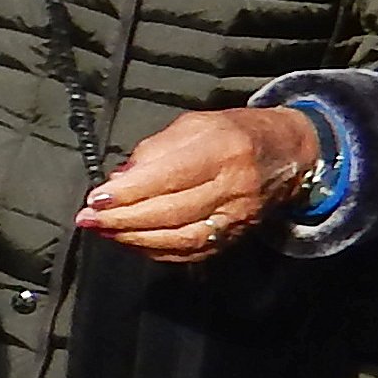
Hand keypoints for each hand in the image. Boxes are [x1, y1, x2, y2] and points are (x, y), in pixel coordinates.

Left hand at [78, 105, 324, 261]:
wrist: (288, 153)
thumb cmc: (233, 134)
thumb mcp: (193, 125)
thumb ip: (153, 151)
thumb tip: (118, 180)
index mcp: (222, 150)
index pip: (170, 177)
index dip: (130, 192)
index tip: (96, 198)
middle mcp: (234, 186)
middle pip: (173, 211)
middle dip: (124, 219)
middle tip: (89, 219)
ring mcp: (239, 216)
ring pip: (183, 237)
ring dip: (137, 239)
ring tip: (106, 231)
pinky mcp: (238, 236)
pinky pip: (194, 251)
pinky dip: (159, 251)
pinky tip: (134, 242)